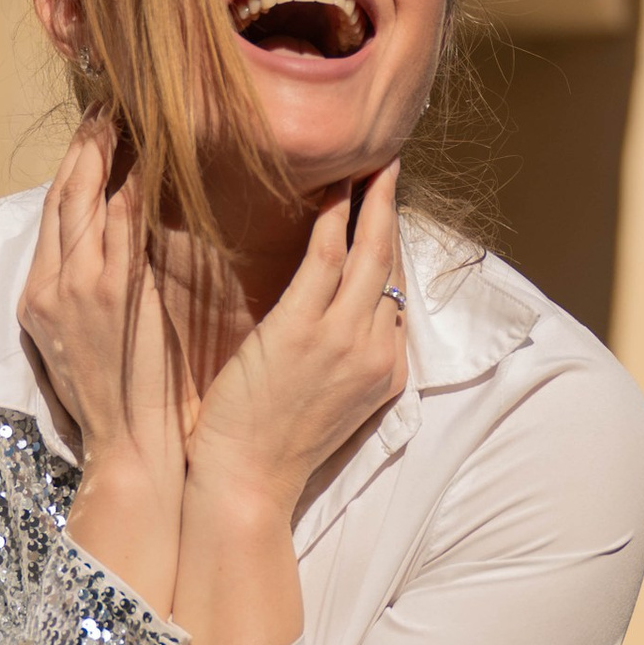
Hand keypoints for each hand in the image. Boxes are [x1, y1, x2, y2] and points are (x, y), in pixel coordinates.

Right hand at [20, 127, 185, 616]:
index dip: (73, 165)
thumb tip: (126, 247)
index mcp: (37, 298)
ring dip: (107, 150)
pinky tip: (153, 154)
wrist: (129, 451)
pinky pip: (118, 222)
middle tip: (111, 104)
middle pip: (62, 195)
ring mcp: (75, 287)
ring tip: (131, 112)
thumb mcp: (93, 341)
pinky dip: (132, 183)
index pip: (53, 213)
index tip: (96, 129)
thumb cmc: (125, 402)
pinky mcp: (108, 294)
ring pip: (85, 198)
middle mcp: (48, 286)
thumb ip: (100, 290)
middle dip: (84, 145)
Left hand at [185, 167, 407, 518]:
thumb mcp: (329, 404)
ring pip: (371, 253)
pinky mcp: (305, 331)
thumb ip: (341, 360)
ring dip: (372, 200)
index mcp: (386, 371)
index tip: (379, 212)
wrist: (248, 484)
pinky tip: (330, 189)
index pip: (395, 295)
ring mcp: (345, 340)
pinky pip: (328, 259)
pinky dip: (333, 218)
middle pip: (393, 265)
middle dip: (392, 210)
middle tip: (390, 164)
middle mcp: (378, 351)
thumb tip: (330, 322)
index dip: (387, 249)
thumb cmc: (271, 446)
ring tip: (371, 160)